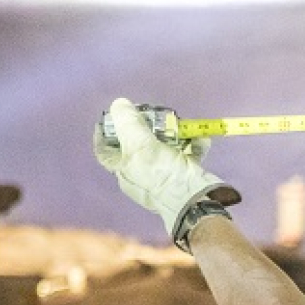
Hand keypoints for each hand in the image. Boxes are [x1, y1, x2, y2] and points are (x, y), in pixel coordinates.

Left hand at [93, 98, 240, 237]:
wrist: (196, 200)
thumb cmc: (162, 174)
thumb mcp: (140, 144)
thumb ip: (128, 122)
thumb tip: (119, 104)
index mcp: (123, 170)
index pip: (104, 151)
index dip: (103, 133)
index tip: (110, 118)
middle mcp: (140, 174)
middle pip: (137, 145)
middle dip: (146, 128)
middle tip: (153, 116)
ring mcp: (163, 177)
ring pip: (163, 149)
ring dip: (173, 134)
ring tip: (180, 124)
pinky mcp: (184, 177)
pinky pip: (186, 156)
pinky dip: (192, 145)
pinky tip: (201, 138)